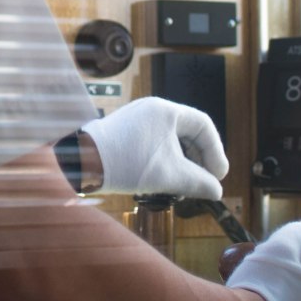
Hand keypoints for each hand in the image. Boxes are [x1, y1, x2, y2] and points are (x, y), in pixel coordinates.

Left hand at [81, 97, 228, 198]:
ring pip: (171, 140)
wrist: (82, 162)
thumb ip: (199, 183)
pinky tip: (163, 179)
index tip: (218, 175)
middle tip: (203, 181)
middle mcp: (152, 109)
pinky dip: (165, 159)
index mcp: (166, 110)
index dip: (215, 151)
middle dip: (199, 159)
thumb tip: (216, 192)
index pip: (203, 126)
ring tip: (184, 184)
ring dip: (182, 162)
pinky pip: (155, 143)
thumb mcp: (170, 176)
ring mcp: (137, 119)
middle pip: (188, 132)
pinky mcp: (125, 132)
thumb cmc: (125, 164)